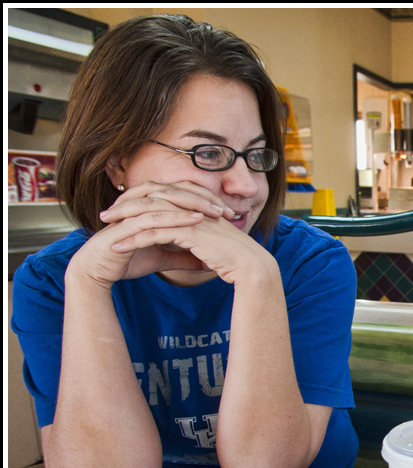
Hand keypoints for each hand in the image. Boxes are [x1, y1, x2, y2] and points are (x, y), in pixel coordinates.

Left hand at [101, 181, 274, 286]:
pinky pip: (153, 232)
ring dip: (124, 221)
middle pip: (151, 199)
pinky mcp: (188, 233)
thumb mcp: (211, 246)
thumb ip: (197, 242)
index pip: (162, 198)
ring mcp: (190, 218)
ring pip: (148, 214)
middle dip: (125, 206)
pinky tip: (117, 247)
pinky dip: (133, 239)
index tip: (122, 213)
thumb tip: (186, 248)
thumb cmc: (235, 260)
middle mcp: (192, 208)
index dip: (140, 203)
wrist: (252, 267)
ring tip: (104, 230)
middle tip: (106, 215)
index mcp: (197, 208)